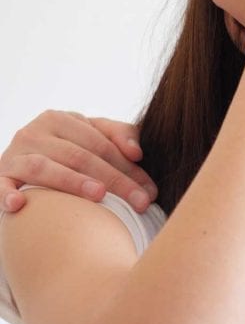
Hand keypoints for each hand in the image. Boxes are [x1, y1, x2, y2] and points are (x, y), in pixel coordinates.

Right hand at [0, 111, 156, 213]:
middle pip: (80, 157)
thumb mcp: (92, 137)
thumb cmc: (66, 153)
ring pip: (45, 168)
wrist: (18, 167)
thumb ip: (119, 136)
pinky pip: (0, 185)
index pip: (101, 144)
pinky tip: (20, 204)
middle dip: (114, 180)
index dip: (129, 167)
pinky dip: (7, 194)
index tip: (150, 191)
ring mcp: (13, 155)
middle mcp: (34, 133)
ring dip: (72, 182)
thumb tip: (137, 152)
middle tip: (139, 202)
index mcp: (60, 119)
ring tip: (99, 195)